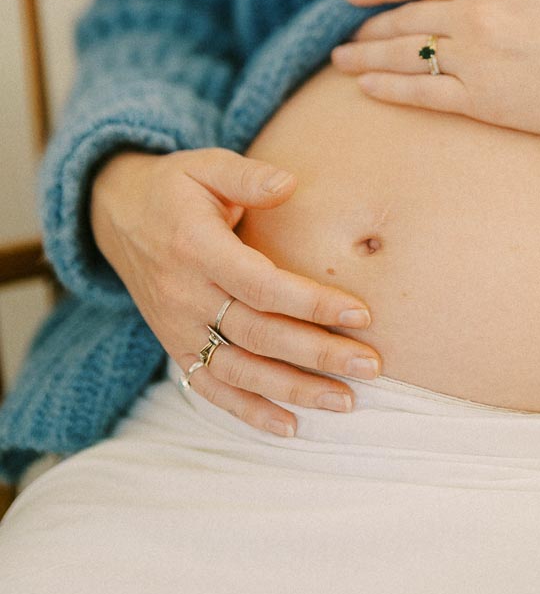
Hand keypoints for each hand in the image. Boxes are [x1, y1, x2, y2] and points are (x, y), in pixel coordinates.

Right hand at [89, 147, 380, 434]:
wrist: (115, 215)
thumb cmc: (175, 187)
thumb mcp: (206, 166)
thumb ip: (248, 176)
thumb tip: (290, 183)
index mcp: (196, 248)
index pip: (261, 285)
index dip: (311, 303)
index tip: (360, 313)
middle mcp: (185, 295)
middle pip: (259, 334)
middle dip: (318, 354)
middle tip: (370, 365)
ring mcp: (178, 327)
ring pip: (240, 370)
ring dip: (293, 390)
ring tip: (345, 400)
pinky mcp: (175, 346)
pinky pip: (211, 388)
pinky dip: (249, 412)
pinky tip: (290, 427)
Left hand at [334, 0, 539, 140]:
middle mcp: (476, 15)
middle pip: (404, 19)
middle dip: (369, 28)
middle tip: (348, 37)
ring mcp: (476, 58)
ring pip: (403, 56)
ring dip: (366, 58)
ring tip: (341, 62)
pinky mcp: (484, 100)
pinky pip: (422, 94)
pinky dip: (388, 89)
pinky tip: (367, 89)